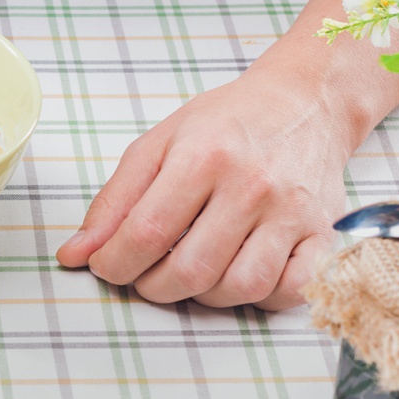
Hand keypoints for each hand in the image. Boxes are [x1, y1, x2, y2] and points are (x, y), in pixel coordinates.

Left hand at [54, 65, 357, 309]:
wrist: (304, 102)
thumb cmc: (227, 122)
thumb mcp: (159, 144)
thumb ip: (114, 200)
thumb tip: (74, 254)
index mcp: (203, 156)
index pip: (146, 233)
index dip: (114, 263)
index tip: (106, 266)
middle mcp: (251, 185)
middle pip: (190, 270)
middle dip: (153, 286)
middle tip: (145, 275)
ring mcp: (292, 212)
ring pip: (239, 288)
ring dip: (203, 295)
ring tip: (191, 270)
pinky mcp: (323, 232)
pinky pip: (290, 290)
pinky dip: (261, 296)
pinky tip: (240, 273)